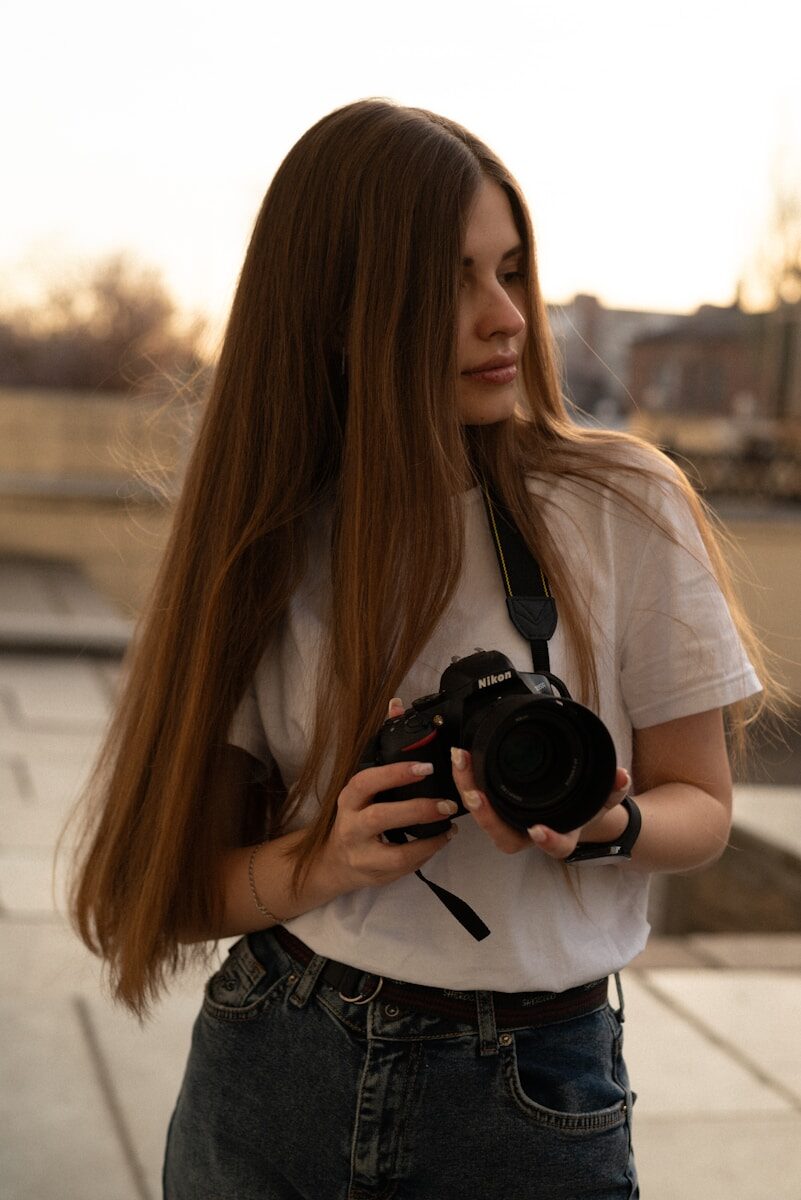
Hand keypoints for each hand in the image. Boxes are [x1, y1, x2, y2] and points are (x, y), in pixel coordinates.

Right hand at [320, 697, 456, 891]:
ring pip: (395, 852)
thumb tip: (396, 705)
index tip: (425, 767)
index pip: (365, 782)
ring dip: (427, 840)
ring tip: (449, 825)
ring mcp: (363, 854)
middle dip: (416, 809)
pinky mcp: (376, 875)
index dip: (394, 774)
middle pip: (379, 817)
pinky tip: (443, 839)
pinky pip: (405, 867)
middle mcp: (351, 826)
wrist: (333, 862)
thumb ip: (381, 746)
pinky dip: (427, 853)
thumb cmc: (355, 814)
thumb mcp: (363, 785)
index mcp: (349, 799)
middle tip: (448, 802)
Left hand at [450, 745, 630, 858]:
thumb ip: (612, 788)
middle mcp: (531, 834)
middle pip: (504, 835)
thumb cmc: (584, 805)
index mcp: (560, 836)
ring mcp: (511, 822)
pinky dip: (467, 780)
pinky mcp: (497, 807)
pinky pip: (477, 799)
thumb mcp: (603, 796)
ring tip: (462, 763)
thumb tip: (621, 775)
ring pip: (484, 817)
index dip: (547, 840)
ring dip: (469, 791)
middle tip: (476, 795)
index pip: (555, 845)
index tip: (539, 830)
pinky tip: (461, 758)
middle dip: (487, 816)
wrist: (572, 809)